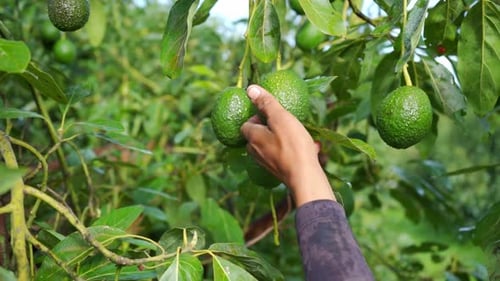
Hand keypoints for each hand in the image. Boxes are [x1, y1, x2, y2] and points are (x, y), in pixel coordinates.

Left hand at [240, 85, 335, 206]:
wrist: (305, 177)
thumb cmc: (293, 145)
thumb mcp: (280, 118)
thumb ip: (266, 103)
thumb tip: (251, 88)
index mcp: (253, 138)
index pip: (246, 124)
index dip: (257, 117)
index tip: (272, 114)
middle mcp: (256, 153)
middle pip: (257, 136)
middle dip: (270, 128)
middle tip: (286, 123)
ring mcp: (267, 164)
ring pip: (272, 146)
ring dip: (285, 139)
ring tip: (301, 135)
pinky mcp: (279, 172)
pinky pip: (284, 156)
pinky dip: (293, 150)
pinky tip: (311, 148)